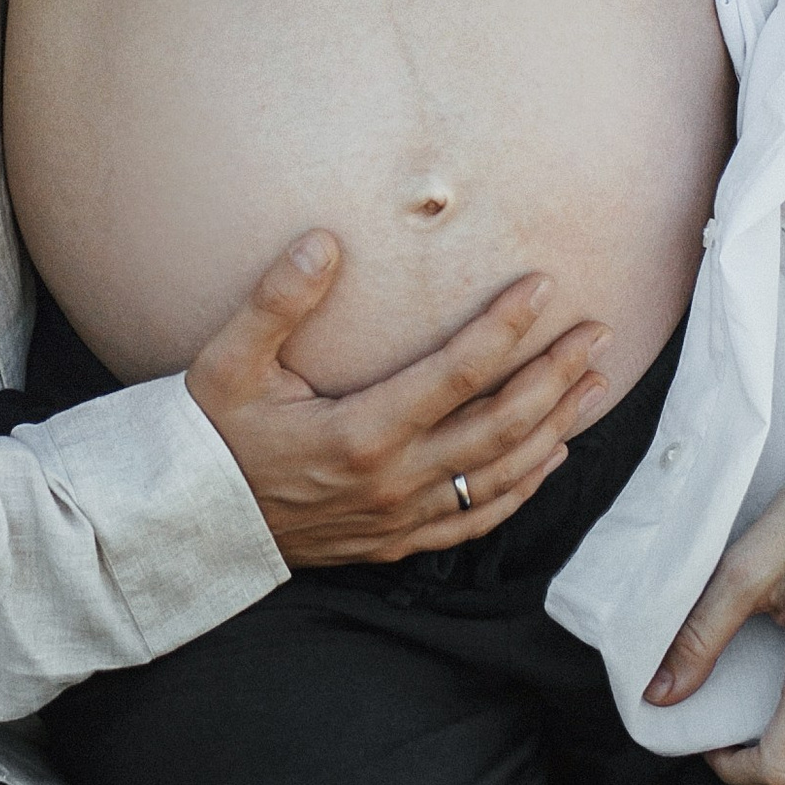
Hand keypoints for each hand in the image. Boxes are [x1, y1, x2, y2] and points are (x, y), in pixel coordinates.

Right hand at [188, 236, 612, 568]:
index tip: (543, 288)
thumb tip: (324, 242)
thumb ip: (277, 301)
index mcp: (360, 432)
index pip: (456, 374)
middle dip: (555, 376)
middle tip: (597, 334)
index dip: (506, 329)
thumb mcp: (227, 362)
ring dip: (555, 427)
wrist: (187, 522)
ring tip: (593, 384)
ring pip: (500, 474)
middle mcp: (392, 480)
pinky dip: (522, 488)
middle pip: (500, 426)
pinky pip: (476, 518)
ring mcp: (399, 518)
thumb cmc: (210, 434)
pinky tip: (550, 456)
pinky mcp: (395, 542)